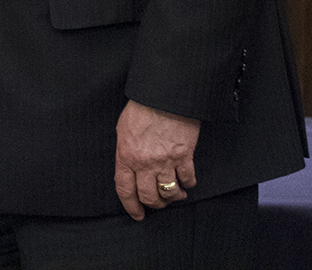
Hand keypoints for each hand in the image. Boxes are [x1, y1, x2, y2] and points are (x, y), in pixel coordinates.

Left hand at [114, 99, 199, 219]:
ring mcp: (165, 160)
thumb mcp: (123, 130)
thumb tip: (129, 168)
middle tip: (158, 203)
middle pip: (149, 197)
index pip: (125, 189)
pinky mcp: (184, 156)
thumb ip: (125, 152)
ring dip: (173, 197)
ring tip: (175, 194)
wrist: (164, 96)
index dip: (131, 206)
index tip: (137, 214)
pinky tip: (187, 182)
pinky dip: (188, 183)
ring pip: (170, 192)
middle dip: (155, 204)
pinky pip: (187, 178)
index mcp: (126, 156)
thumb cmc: (142, 109)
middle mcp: (145, 162)